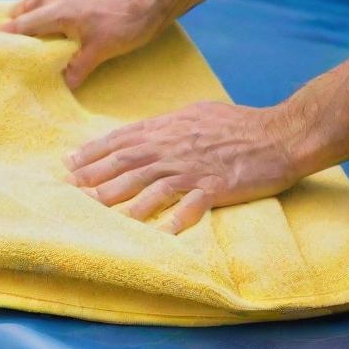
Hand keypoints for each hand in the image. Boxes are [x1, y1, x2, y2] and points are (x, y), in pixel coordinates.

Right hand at [0, 0, 161, 87]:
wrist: (144, 4)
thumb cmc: (123, 27)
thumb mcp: (99, 52)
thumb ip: (76, 70)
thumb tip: (60, 89)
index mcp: (56, 12)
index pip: (21, 25)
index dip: (3, 37)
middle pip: (20, 11)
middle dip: (8, 27)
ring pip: (30, 3)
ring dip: (22, 18)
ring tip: (16, 39)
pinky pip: (41, 2)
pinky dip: (34, 13)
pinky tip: (38, 28)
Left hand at [64, 101, 302, 233]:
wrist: (280, 133)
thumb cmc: (238, 124)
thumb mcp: (195, 115)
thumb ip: (167, 126)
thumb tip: (144, 132)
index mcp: (167, 129)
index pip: (121, 140)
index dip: (92, 152)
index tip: (68, 164)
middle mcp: (173, 147)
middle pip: (125, 163)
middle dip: (94, 177)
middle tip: (70, 190)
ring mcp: (193, 168)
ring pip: (148, 185)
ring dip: (121, 199)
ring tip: (96, 210)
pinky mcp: (215, 187)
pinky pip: (190, 205)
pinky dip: (173, 219)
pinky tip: (157, 233)